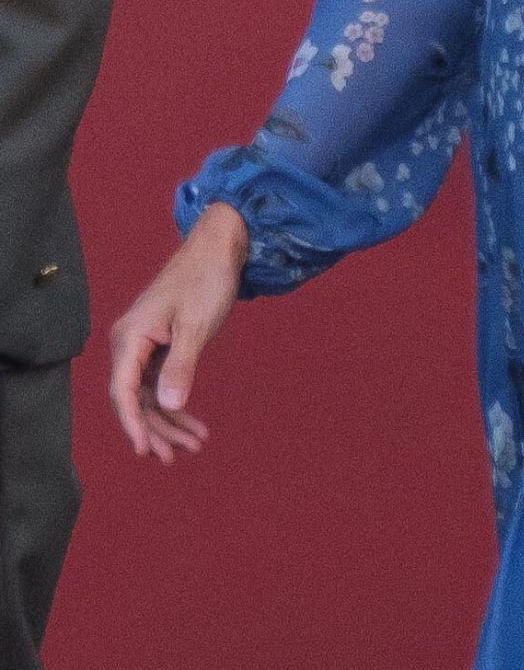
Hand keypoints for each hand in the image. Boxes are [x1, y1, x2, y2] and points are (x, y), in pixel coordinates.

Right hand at [109, 202, 248, 463]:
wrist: (219, 247)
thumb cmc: (206, 279)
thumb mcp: (197, 325)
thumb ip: (180, 367)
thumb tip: (167, 406)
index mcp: (130, 336)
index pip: (122, 391)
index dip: (132, 424)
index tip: (144, 451)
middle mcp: (130, 342)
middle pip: (133, 399)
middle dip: (154, 429)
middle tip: (177, 457)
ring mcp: (144, 345)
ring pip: (147, 395)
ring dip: (168, 421)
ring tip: (193, 445)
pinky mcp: (159, 345)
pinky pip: (159, 383)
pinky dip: (176, 403)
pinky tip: (194, 424)